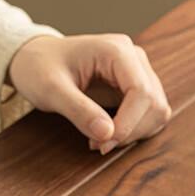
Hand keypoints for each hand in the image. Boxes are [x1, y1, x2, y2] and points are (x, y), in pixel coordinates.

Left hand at [8, 34, 170, 154]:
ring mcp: (140, 72)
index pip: (141, 91)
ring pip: (158, 111)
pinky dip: (135, 131)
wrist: (37, 60)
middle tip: (98, 145)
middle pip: (154, 103)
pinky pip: (151, 115)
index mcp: (116, 50)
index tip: (104, 144)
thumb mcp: (51, 90)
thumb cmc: (40, 68)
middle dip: (130, 131)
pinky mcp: (138, 88)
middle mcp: (135, 58)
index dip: (128, 123)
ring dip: (135, 133)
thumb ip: (78, 110)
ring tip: (101, 140)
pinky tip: (110, 133)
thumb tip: (108, 134)